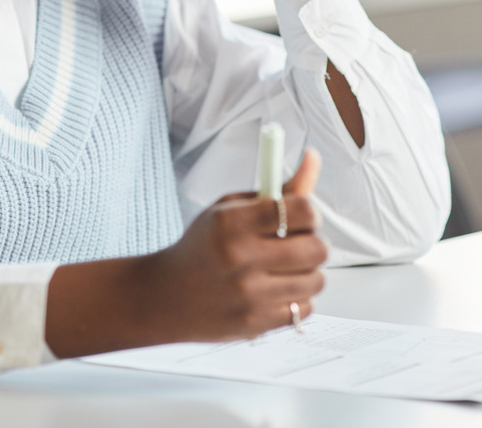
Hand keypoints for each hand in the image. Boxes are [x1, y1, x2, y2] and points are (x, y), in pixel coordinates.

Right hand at [141, 147, 326, 341]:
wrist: (165, 296)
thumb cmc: (203, 246)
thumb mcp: (230, 209)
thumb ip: (276, 190)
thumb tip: (314, 158)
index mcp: (232, 222)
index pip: (302, 210)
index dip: (309, 212)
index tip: (301, 217)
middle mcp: (240, 258)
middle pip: (316, 248)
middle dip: (313, 243)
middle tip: (296, 244)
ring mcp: (249, 295)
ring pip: (316, 280)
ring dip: (307, 273)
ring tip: (283, 269)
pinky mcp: (256, 324)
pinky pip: (305, 308)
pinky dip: (297, 299)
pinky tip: (275, 291)